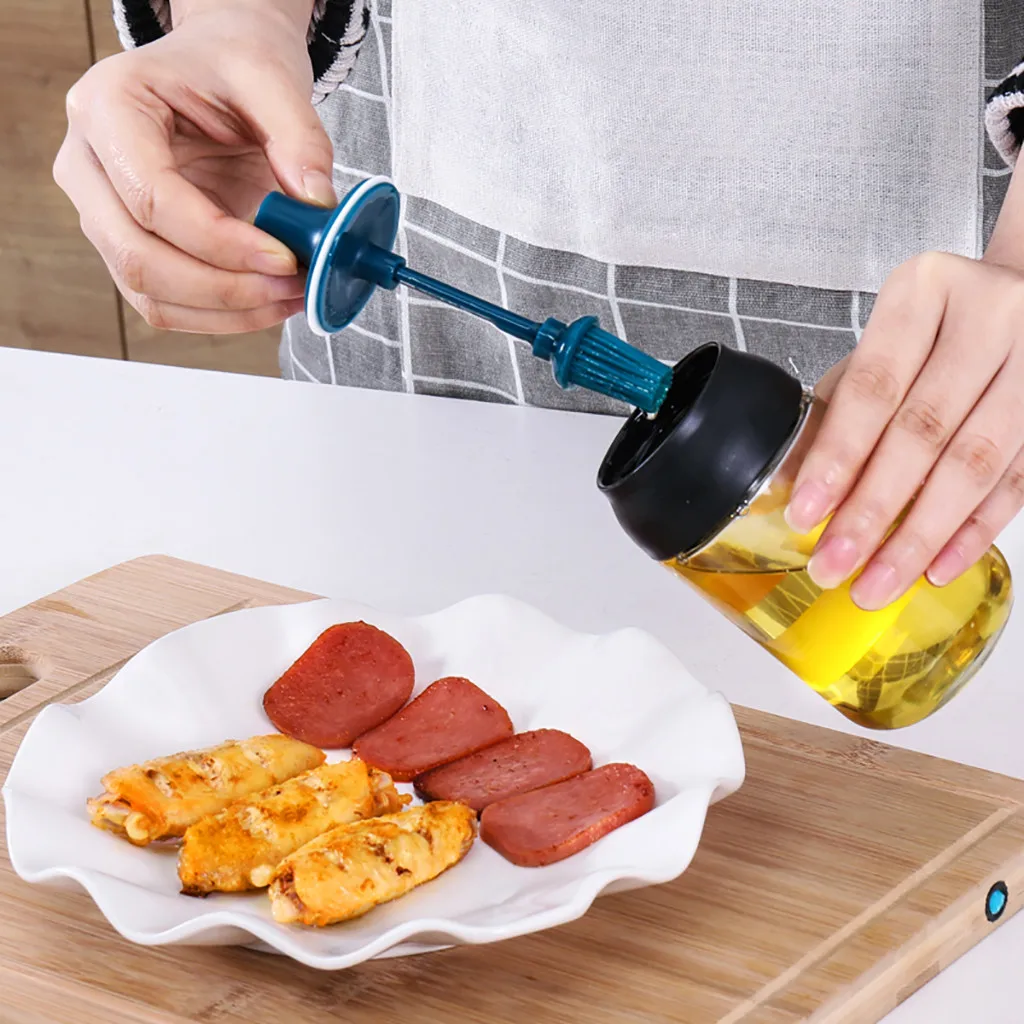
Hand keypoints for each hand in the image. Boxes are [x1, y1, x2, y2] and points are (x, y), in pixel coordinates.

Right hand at [53, 0, 333, 332]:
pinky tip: (270, 301)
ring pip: (149, 293)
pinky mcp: (130, 247)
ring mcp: (101, 213)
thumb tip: (318, 205)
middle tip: (292, 286)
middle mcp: (88, 164)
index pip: (152, 198)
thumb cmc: (230, 65)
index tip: (285, 257)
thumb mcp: (270, 77)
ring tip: (291, 295)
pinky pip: (167, 305)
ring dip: (227, 311)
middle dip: (224, 288)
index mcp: (108, 107)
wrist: (217, 66)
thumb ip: (300, 137)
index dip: (222, 242)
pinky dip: (222, 315)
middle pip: (137, 257)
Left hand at [786, 172, 1023, 609]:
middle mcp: (990, 318)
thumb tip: (788, 480)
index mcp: (926, 293)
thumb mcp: (883, 344)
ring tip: (878, 582)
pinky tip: (937, 566)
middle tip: (834, 564)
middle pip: (923, 431)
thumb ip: (838, 406)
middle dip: (873, 510)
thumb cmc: (939, 325)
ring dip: (921, 536)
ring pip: (974, 465)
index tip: (805, 511)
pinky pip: (1017, 481)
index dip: (838, 456)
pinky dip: (973, 532)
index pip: (874, 387)